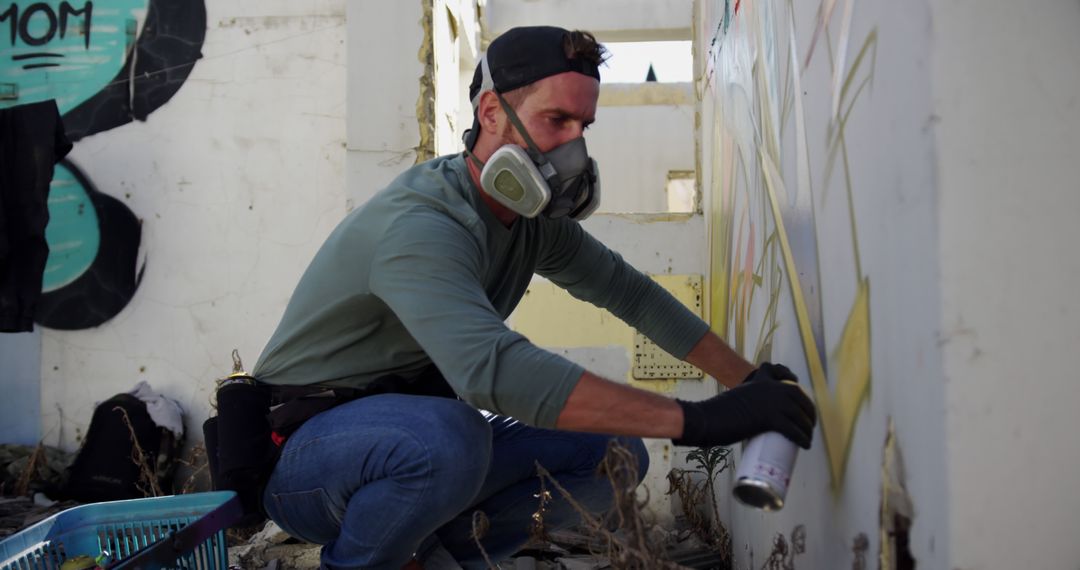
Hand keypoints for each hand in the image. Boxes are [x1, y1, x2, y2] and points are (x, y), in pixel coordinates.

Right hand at [674, 363, 816, 448]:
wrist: (705, 418)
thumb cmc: (716, 414)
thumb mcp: (736, 399)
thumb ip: (746, 404)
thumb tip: (751, 419)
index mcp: (759, 381)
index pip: (784, 377)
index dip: (795, 386)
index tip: (799, 398)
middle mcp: (768, 388)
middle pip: (798, 397)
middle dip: (808, 411)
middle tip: (809, 425)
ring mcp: (770, 402)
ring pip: (799, 415)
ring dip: (807, 428)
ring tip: (807, 438)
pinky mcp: (768, 418)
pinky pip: (792, 429)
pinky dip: (801, 438)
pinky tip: (805, 444)